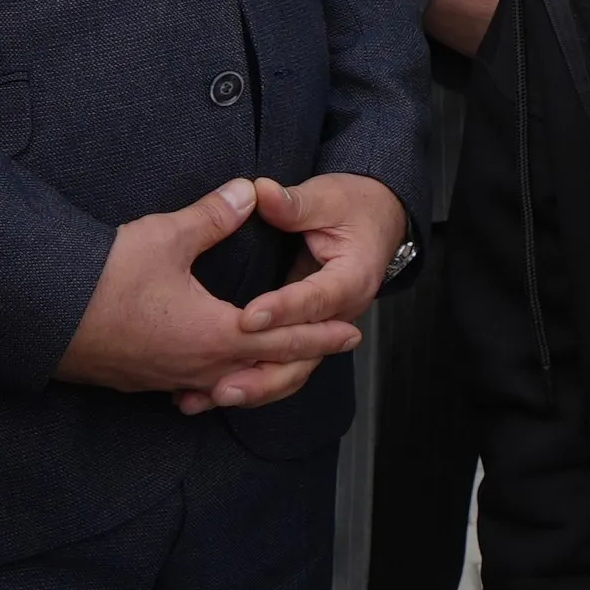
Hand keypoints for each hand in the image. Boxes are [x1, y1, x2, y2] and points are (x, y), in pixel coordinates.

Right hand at [58, 180, 363, 411]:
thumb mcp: (167, 237)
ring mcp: (167, 377)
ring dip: (261, 373)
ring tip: (281, 366)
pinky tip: (210, 381)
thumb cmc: (106, 277)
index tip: (351, 333)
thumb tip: (250, 190)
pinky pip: (193, 387)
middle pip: (264, 366)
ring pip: (229, 383)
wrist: (43, 314)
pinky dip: (217, 382)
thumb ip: (214, 215)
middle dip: (302, 355)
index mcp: (215, 334)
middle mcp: (197, 365)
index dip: (319, 333)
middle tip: (336, 348)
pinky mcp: (140, 380)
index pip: (282, 335)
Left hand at [183, 176, 410, 411]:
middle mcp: (341, 314)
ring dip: (253, 387)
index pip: (315, 301)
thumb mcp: (328, 197)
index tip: (249, 317)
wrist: (377, 221)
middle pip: (305, 355)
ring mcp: (323, 330)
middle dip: (263, 372)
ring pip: (292, 371)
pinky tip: (211, 393)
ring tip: (211, 397)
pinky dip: (250, 381)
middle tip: (222, 384)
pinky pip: (280, 366)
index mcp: (352, 279)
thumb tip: (260, 192)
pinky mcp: (305, 335)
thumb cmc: (353, 207)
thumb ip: (293, 202)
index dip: (283, 310)